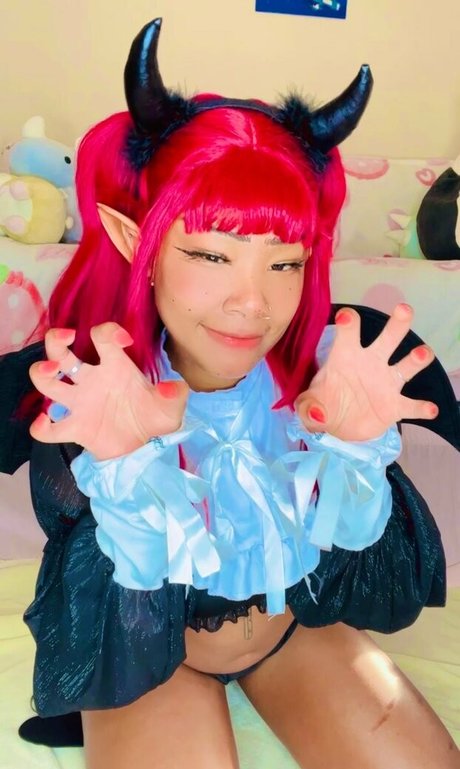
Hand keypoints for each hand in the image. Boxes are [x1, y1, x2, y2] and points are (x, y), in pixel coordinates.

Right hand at [29, 323, 188, 460]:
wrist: (147, 450)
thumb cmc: (154, 419)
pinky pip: (48, 430)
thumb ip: (175, 395)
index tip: (124, 340)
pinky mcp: (75, 429)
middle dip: (55, 339)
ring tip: (52, 372)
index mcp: (114, 367)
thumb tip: (171, 387)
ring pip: (45, 381)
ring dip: (41, 372)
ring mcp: (79, 403)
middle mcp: (91, 380)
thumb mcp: (172, 407)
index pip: (102, 336)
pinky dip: (40, 427)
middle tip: (66, 337)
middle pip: (60, 351)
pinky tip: (47, 422)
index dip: (108, 331)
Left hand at [295, 304, 438, 441]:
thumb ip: (308, 408)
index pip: (348, 333)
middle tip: (404, 310)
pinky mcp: (395, 406)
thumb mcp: (308, 407)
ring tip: (422, 354)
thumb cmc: (324, 404)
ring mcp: (386, 383)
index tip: (346, 317)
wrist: (339, 426)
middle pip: (388, 338)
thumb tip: (317, 414)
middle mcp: (371, 363)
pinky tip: (429, 409)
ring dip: (417, 358)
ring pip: (407, 365)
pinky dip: (421, 408)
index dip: (348, 323)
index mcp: (346, 356)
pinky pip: (412, 406)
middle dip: (397, 324)